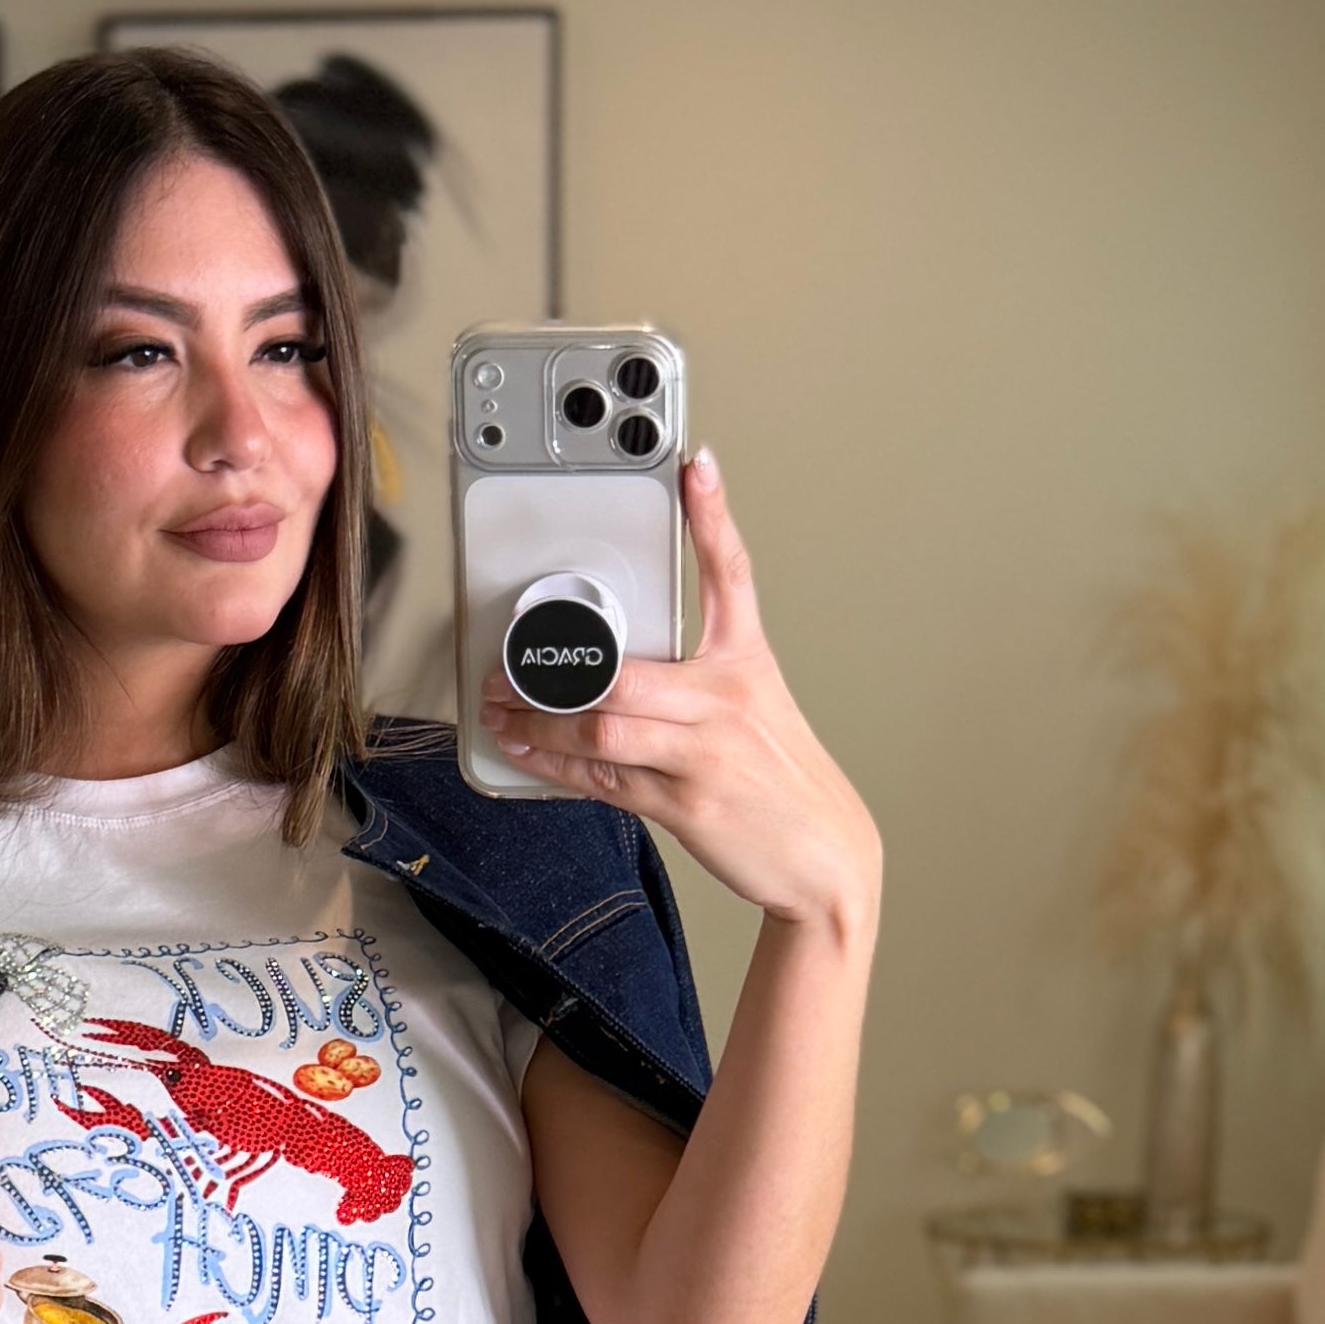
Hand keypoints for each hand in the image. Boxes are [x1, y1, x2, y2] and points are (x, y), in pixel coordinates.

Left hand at [484, 448, 880, 936]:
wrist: (822, 856)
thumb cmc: (782, 780)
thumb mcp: (756, 706)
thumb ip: (694, 681)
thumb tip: (619, 670)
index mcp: (747, 664)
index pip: (732, 576)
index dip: (713, 518)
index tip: (694, 467)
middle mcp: (726, 702)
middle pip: (625, 673)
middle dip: (555, 675)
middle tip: (509, 666)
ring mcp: (704, 756)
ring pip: (604, 730)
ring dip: (541, 723)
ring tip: (502, 711)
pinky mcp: (686, 806)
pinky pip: (605, 782)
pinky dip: (556, 767)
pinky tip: (525, 752)